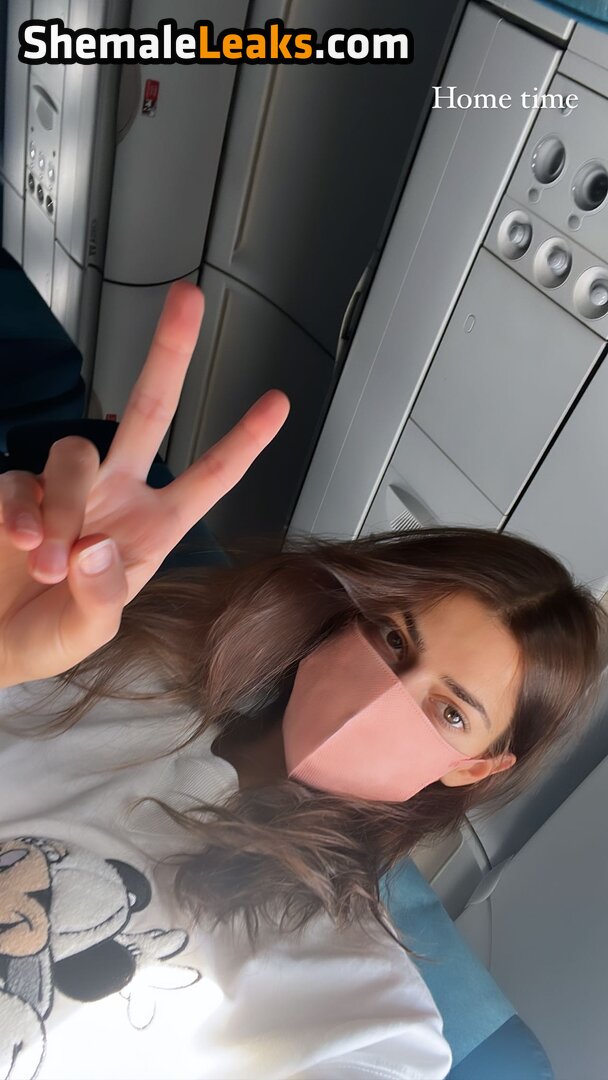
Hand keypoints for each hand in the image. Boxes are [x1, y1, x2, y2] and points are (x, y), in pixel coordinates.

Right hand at [0, 282, 289, 687]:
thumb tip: (95, 548)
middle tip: (190, 298)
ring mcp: (64, 489)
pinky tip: (21, 541)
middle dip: (168, 355)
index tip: (277, 402)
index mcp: (152, 528)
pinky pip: (21, 480)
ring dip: (64, 507)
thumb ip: (101, 594)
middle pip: (147, 411)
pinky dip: (23, 511)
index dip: (241, 441)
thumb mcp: (90, 632)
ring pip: (74, 454)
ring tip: (50, 561)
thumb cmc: (48, 637)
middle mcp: (114, 496)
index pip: (207, 478)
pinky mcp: (14, 491)